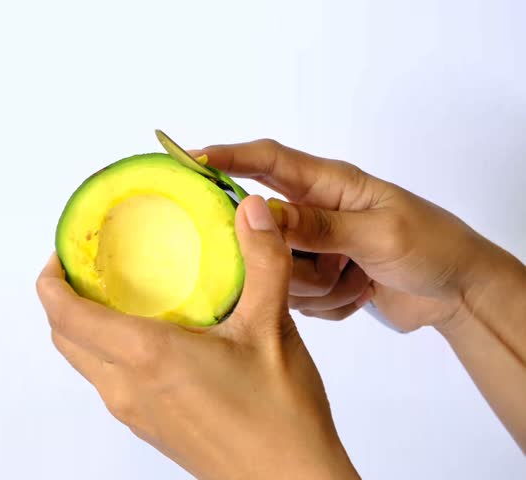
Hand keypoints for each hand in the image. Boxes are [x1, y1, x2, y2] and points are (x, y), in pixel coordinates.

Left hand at [37, 196, 358, 479]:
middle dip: (62, 298)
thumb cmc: (280, 419)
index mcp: (144, 356)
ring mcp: (134, 411)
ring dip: (84, 326)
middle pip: (64, 337)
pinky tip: (150, 333)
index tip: (62, 251)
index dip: (51, 279)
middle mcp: (126, 386)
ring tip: (116, 293)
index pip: (64, 313)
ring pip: (84, 361)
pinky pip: (108, 380)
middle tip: (88, 266)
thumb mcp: (271, 329)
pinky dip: (107, 350)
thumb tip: (252, 211)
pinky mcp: (149, 426)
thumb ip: (262, 262)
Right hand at [194, 140, 493, 332]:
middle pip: (263, 232)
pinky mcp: (314, 281)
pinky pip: (294, 299)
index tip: (188, 159)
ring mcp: (311, 249)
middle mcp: (312, 213)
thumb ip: (318, 226)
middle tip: (335, 265)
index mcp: (328, 185)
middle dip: (291, 259)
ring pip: (277, 273)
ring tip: (359, 280)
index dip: (226, 156)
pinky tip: (359, 294)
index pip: (267, 161)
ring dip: (320, 287)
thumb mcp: (379, 234)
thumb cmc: (432, 246)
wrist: (458, 294)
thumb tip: (260, 212)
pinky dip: (328, 304)